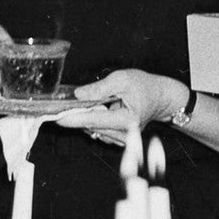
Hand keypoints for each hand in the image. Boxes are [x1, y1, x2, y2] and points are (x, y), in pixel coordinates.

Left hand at [55, 70, 187, 145]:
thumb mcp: (123, 79)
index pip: (94, 120)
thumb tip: (79, 95)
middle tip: (76, 102)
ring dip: (88, 118)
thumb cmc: (146, 87)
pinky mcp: (119, 139)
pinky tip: (103, 112)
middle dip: (79, 115)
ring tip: (101, 104)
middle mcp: (125, 134)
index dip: (73, 119)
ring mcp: (122, 139)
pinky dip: (95, 122)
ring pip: (93, 130)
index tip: (57, 118)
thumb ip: (100, 88)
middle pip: (91, 126)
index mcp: (127, 119)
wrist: (162, 97)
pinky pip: (99, 132)